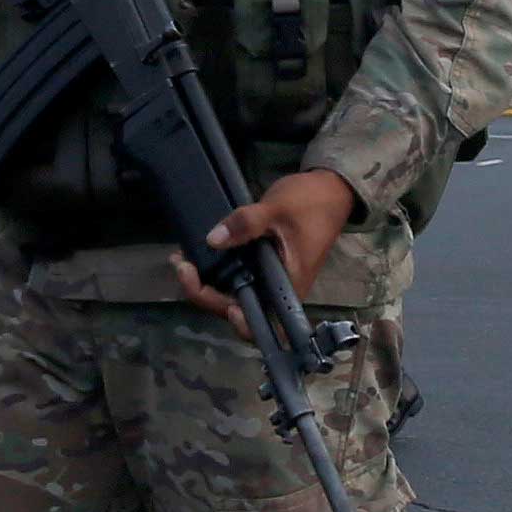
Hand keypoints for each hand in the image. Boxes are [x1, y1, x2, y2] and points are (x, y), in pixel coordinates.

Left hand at [179, 169, 358, 320]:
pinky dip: (215, 269)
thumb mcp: (277, 209)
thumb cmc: (312, 203)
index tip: (222, 303)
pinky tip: (198, 251)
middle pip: (237, 308)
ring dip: (205, 282)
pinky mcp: (260, 266)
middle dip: (205, 294)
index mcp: (287, 286)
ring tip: (182, 259)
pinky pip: (235, 276)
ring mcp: (267, 279)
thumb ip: (245, 223)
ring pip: (232, 292)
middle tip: (182, 265)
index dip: (239, 322)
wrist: (329, 190)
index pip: (261, 322)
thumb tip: (212, 240)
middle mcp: (275, 290)